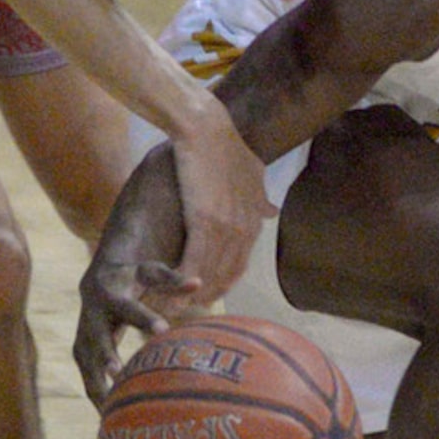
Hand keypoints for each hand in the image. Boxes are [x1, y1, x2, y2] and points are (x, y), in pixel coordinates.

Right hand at [74, 258, 197, 408]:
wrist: (96, 283)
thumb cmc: (132, 278)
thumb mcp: (151, 272)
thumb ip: (172, 280)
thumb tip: (198, 282)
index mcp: (112, 296)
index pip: (130, 308)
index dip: (145, 319)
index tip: (163, 330)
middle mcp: (92, 318)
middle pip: (98, 339)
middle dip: (106, 355)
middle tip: (118, 373)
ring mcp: (83, 338)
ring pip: (88, 366)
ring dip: (98, 387)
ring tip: (114, 413)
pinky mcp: (81, 355)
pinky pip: (88, 380)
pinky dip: (98, 399)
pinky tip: (111, 422)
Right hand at [169, 97, 274, 302]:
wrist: (206, 127)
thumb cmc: (224, 144)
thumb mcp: (252, 170)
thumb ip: (260, 196)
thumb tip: (272, 209)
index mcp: (252, 220)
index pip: (239, 265)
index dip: (221, 284)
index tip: (204, 296)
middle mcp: (244, 229)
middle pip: (225, 275)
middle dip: (205, 296)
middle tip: (184, 311)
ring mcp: (227, 227)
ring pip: (209, 274)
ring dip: (190, 295)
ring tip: (169, 309)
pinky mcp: (205, 221)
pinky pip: (195, 262)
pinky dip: (182, 282)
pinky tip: (167, 294)